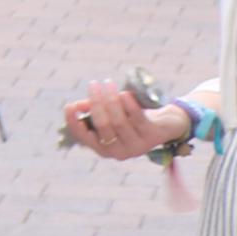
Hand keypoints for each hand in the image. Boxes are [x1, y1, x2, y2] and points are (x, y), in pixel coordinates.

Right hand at [59, 76, 189, 161]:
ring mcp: (137, 146)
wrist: (166, 125)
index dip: (74, 122)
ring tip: (109, 83)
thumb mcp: (110, 115)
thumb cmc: (132, 119)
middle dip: (96, 103)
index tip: (69, 106)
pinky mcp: (152, 137)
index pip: (84, 137)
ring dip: (111, 99)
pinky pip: (137, 118)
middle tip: (93, 84)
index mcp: (104, 149)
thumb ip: (93, 111)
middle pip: (103, 125)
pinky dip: (129, 105)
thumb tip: (77, 106)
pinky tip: (124, 93)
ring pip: (119, 121)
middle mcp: (119, 152)